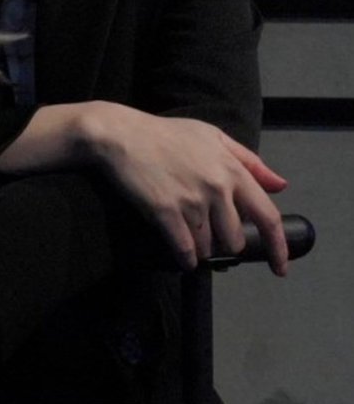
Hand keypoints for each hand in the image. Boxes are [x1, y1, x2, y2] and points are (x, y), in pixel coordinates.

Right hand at [79, 101, 288, 274]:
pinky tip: (181, 252)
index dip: (278, 247)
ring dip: (201, 246)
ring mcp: (192, 202)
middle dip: (224, 241)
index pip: (267, 216)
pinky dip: (185, 257)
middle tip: (206, 228)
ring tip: (185, 227)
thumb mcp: (213, 137)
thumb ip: (250, 161)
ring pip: (209, 247)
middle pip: (234, 240)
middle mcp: (217, 188)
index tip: (281, 268)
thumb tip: (281, 185)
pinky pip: (185, 251)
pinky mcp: (166, 214)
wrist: (122, 135)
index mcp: (232, 170)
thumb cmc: (168, 134)